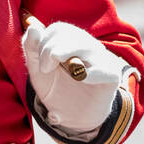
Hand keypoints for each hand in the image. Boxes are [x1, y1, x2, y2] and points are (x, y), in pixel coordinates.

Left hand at [22, 18, 123, 132]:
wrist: (74, 117)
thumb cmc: (57, 89)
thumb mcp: (37, 70)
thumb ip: (31, 48)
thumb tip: (34, 27)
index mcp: (71, 41)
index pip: (58, 29)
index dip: (43, 43)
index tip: (40, 63)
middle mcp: (88, 46)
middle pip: (69, 34)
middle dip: (49, 50)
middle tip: (45, 70)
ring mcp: (102, 59)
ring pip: (84, 46)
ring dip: (65, 57)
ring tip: (61, 73)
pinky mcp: (112, 75)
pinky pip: (101, 68)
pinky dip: (86, 74)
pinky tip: (79, 80)